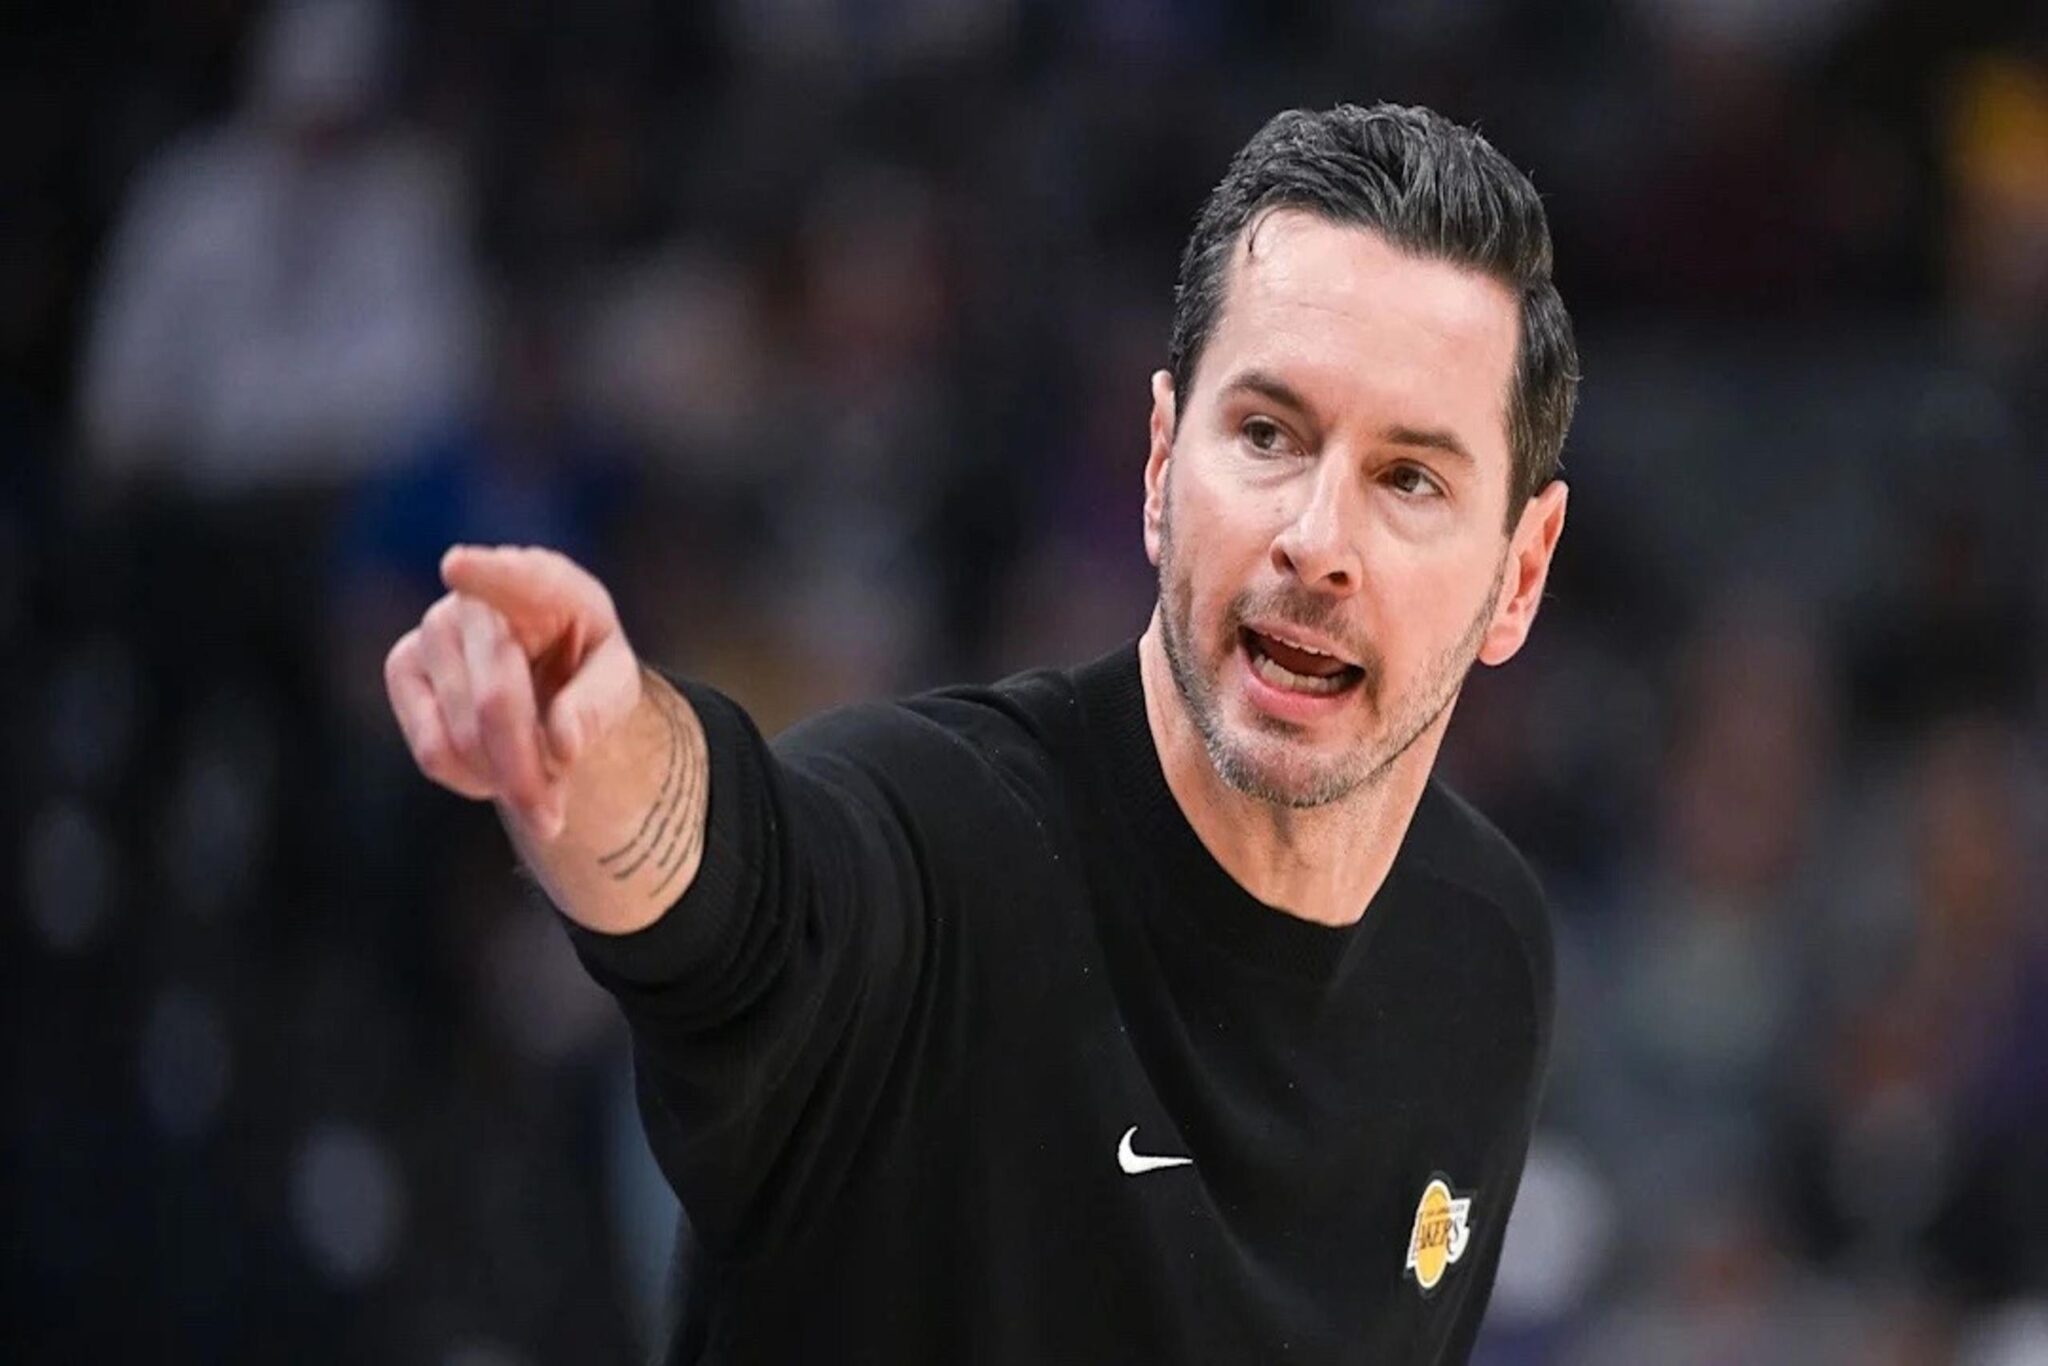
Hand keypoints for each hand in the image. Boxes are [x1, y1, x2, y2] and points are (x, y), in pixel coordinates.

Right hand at [384, 545, 643, 840]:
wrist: (544, 670)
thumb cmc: (585, 665)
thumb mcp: (616, 682)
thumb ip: (599, 706)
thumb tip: (562, 743)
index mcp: (547, 584)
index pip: (513, 576)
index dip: (486, 572)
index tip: (459, 567)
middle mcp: (479, 598)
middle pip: (496, 702)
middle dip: (525, 773)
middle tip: (553, 821)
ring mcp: (433, 629)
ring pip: (461, 737)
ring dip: (505, 781)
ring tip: (538, 782)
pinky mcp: (402, 666)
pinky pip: (432, 750)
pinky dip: (471, 779)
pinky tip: (495, 769)